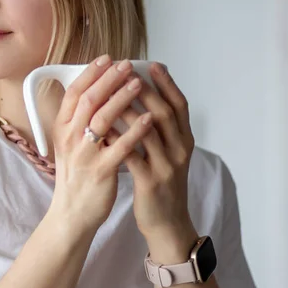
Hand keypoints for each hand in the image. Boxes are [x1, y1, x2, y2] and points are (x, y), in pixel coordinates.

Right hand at [50, 55, 154, 236]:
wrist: (73, 212)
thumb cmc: (76, 174)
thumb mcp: (70, 144)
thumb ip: (79, 119)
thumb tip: (96, 91)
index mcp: (62, 128)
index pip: (73, 93)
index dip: (90, 74)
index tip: (107, 59)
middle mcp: (70, 138)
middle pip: (88, 100)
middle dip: (108, 79)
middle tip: (127, 64)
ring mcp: (84, 154)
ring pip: (102, 119)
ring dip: (122, 99)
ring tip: (139, 84)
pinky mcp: (100, 171)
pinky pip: (120, 147)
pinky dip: (135, 131)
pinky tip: (149, 118)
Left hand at [103, 63, 195, 242]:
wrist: (167, 223)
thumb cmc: (162, 183)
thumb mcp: (169, 154)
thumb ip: (161, 130)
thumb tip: (145, 99)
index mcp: (185, 141)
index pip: (180, 105)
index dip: (168, 83)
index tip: (152, 64)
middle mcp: (180, 150)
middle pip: (165, 112)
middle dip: (146, 90)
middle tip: (128, 72)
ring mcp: (166, 166)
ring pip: (149, 131)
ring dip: (129, 110)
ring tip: (111, 93)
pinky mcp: (150, 182)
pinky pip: (132, 155)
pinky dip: (118, 139)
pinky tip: (103, 127)